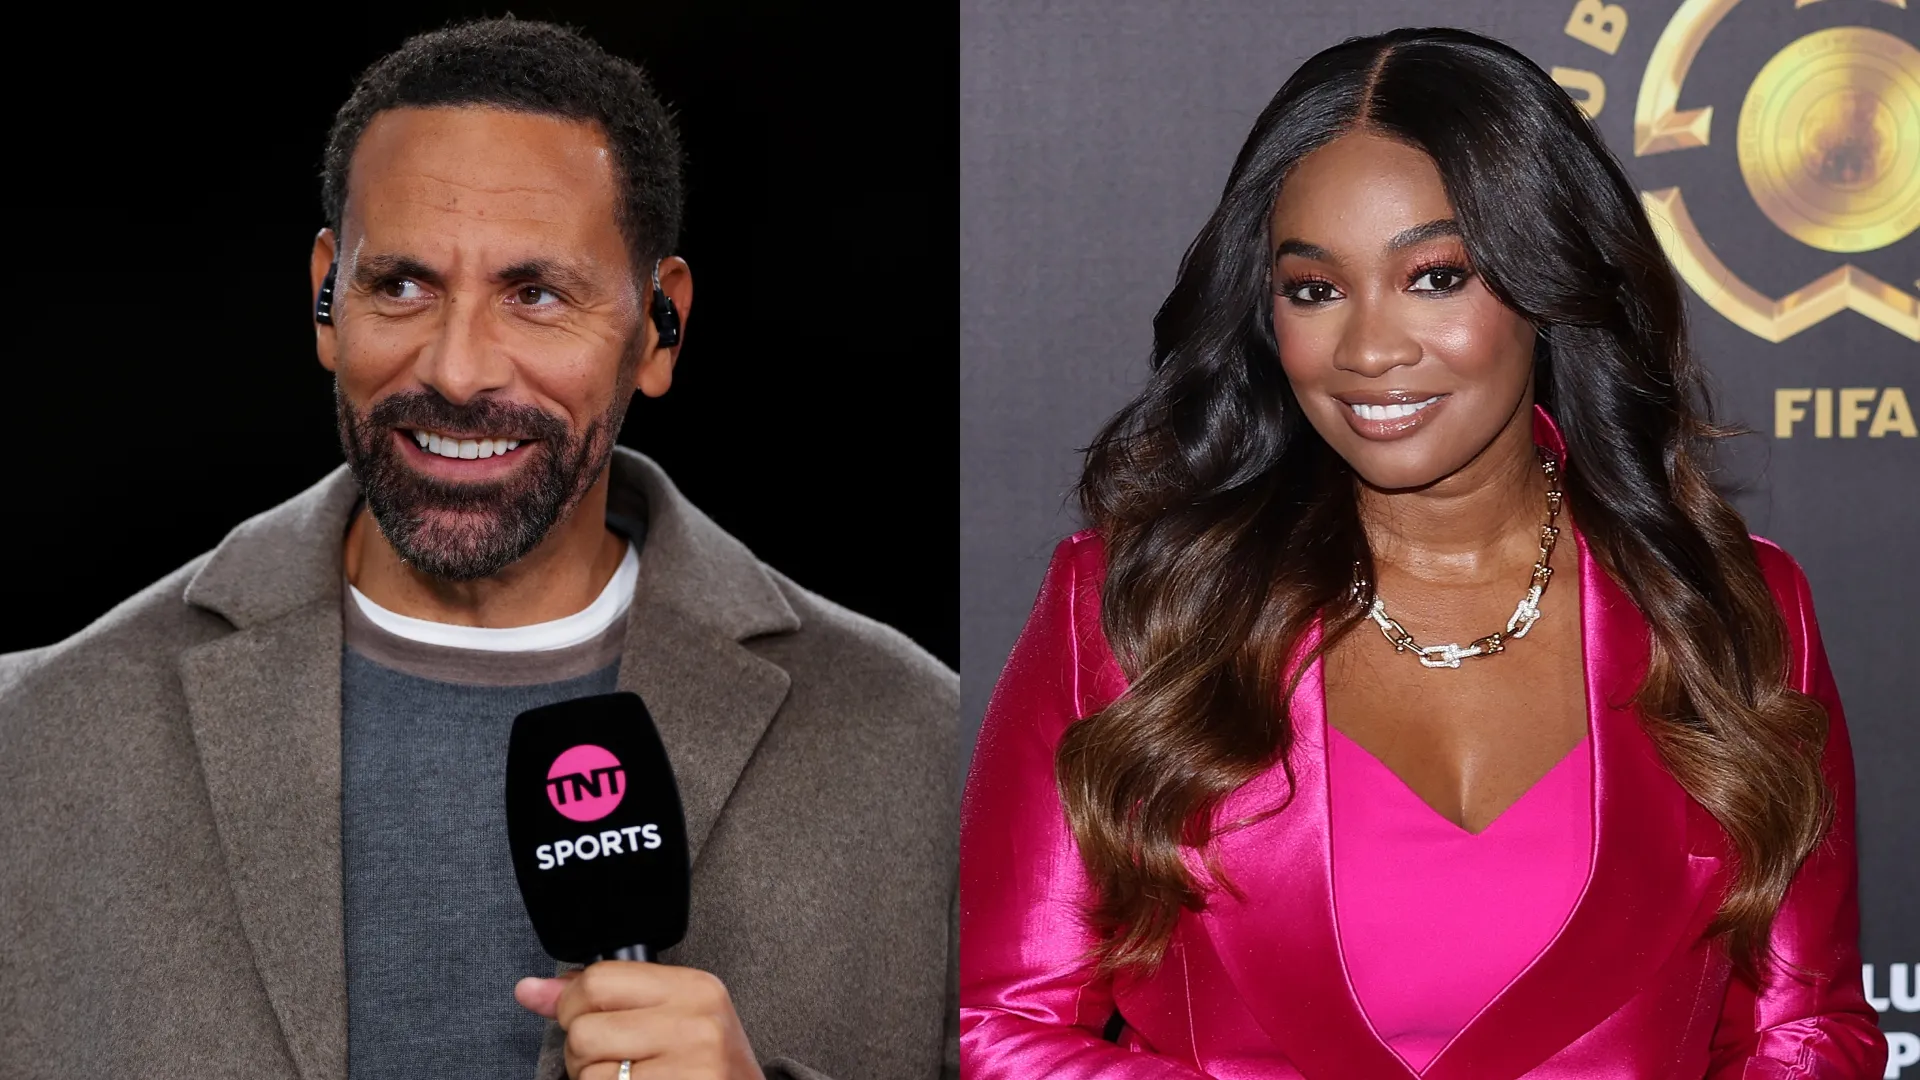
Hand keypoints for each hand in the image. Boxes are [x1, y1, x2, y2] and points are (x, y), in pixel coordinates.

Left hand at [515, 961, 766, 1079]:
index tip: (582, 1018)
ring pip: (589, 1073)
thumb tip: (528, 990)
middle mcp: (695, 1022)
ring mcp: (690, 1066)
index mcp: (693, 987)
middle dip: (580, 1052)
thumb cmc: (701, 1059)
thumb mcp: (667, 1013)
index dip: (572, 1005)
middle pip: (585, 1031)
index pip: (598, 981)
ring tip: (629, 1077)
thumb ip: (599, 997)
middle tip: (612, 1058)